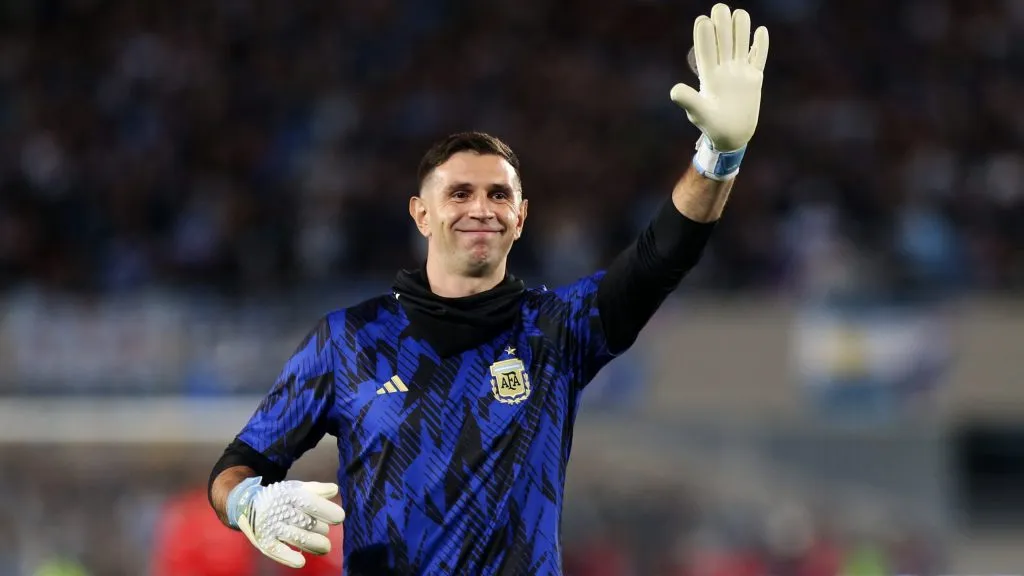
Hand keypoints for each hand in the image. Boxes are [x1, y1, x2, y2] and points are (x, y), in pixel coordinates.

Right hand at [227, 477, 345, 568]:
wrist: (246, 504)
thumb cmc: (280, 497)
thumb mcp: (296, 488)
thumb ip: (316, 489)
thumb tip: (334, 490)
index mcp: (289, 495)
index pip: (311, 503)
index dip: (328, 511)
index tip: (339, 518)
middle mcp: (279, 510)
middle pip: (307, 523)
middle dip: (320, 528)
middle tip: (324, 530)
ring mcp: (270, 527)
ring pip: (297, 538)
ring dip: (314, 544)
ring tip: (325, 547)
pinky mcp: (264, 541)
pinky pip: (277, 550)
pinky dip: (288, 557)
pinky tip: (301, 562)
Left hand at [670, 3, 769, 151]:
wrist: (731, 136)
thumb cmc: (712, 126)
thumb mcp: (699, 113)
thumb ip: (689, 100)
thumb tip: (674, 90)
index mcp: (708, 76)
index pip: (706, 51)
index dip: (704, 36)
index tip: (702, 20)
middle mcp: (723, 70)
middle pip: (723, 42)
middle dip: (721, 25)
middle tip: (719, 9)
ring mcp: (739, 73)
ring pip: (741, 44)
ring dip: (740, 29)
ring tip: (739, 14)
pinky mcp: (754, 79)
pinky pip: (758, 58)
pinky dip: (760, 45)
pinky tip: (760, 31)